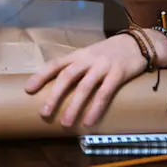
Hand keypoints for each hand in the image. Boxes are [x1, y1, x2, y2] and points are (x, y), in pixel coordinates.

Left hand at [24, 34, 147, 126]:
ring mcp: (103, 66)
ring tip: (65, 123)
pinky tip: (89, 121)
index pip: (56, 64)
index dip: (41, 76)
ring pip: (85, 87)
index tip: (28, 89)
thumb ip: (77, 67)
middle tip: (44, 113)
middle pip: (67, 76)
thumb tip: (58, 87)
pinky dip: (96, 108)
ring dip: (74, 106)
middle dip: (54, 95)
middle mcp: (88, 59)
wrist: (138, 43)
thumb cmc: (110, 52)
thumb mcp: (90, 54)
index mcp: (79, 55)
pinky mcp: (118, 74)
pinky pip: (105, 93)